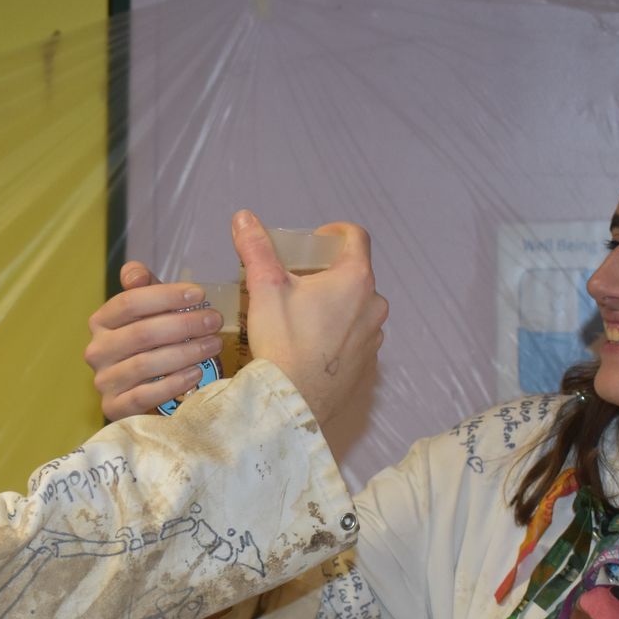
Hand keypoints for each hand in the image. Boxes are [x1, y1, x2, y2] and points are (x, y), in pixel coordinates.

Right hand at [84, 262, 224, 419]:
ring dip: (185, 353)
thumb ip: (143, 288)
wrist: (145, 391)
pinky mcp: (114, 408)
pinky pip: (145, 396)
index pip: (130, 302)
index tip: (199, 294)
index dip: (166, 296)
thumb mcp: (149, 311)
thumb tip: (135, 273)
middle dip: (184, 325)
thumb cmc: (151, 343)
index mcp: (101, 321)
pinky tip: (197, 373)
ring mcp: (104, 381)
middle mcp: (96, 351)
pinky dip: (174, 383)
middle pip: (142, 333)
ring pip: (145, 364)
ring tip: (213, 345)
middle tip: (214, 321)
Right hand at [234, 211, 387, 426]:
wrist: (294, 401)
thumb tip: (243, 217)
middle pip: (355, 274)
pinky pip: (356, 337)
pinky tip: (313, 346)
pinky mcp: (369, 364)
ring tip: (304, 317)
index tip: (313, 243)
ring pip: (357, 308)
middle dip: (329, 273)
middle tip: (297, 283)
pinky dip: (340, 333)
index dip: (334, 232)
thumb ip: (256, 248)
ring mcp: (375, 337)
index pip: (356, 237)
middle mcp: (374, 305)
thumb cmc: (283, 340)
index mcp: (355, 279)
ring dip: (336, 304)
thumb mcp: (265, 288)